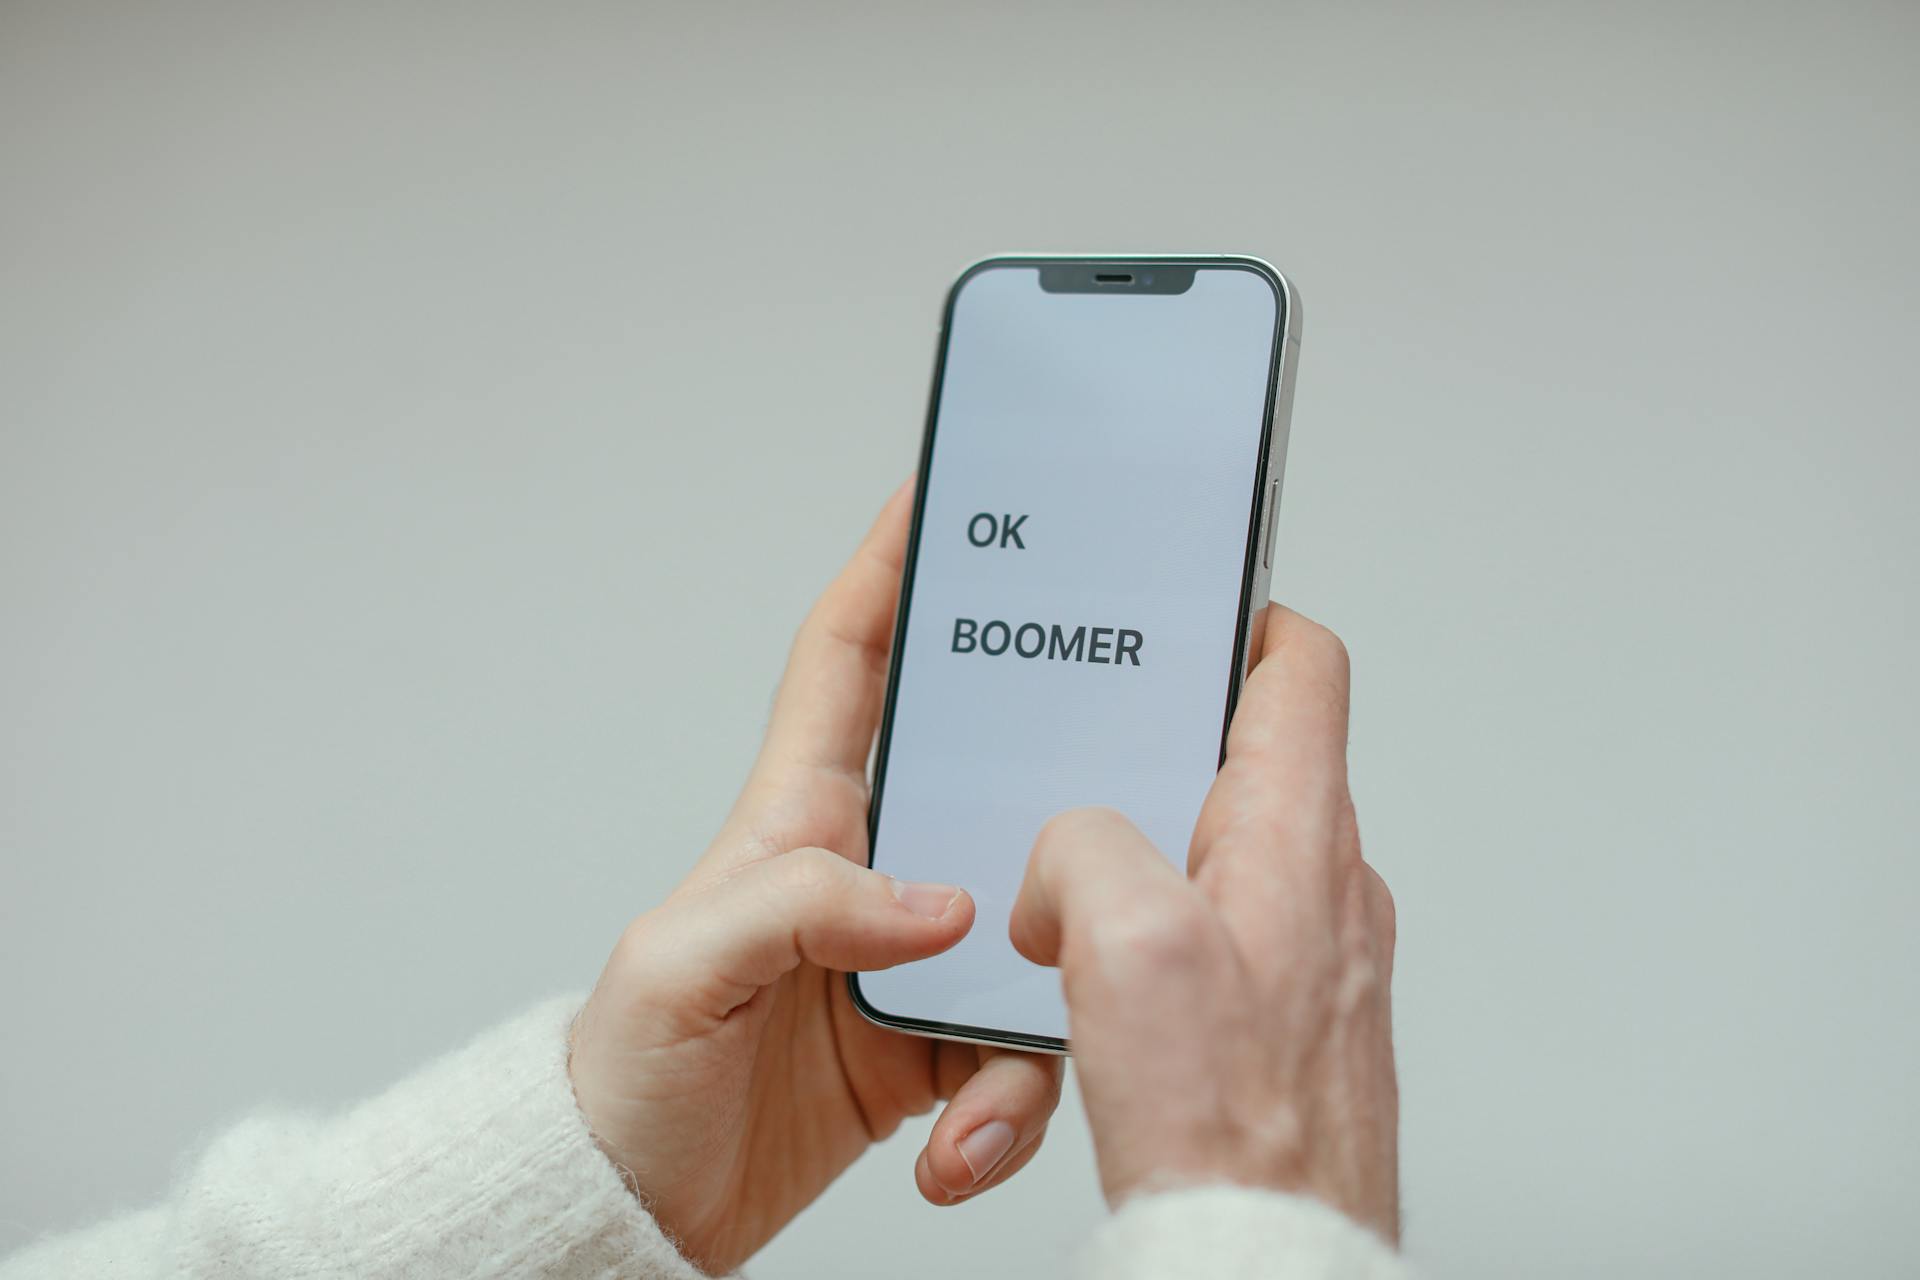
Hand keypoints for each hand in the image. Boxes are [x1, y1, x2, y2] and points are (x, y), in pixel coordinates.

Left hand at [569, 483, 1062, 1273]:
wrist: (640, 1206)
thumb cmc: (628, 1074)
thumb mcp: (683, 966)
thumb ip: (802, 907)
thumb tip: (939, 902)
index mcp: (796, 817)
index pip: (844, 662)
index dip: (888, 568)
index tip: (942, 496)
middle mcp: (866, 870)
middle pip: (982, 776)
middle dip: (1052, 756)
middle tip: (1121, 739)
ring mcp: (910, 955)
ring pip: (1028, 928)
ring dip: (1041, 1000)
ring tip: (986, 1090)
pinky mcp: (936, 1041)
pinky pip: (1018, 1047)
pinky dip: (1012, 1100)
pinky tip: (965, 1145)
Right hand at [1009, 607, 1398, 1240]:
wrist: (1264, 1256)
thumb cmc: (1232, 1128)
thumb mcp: (1129, 943)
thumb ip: (1088, 850)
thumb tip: (1070, 859)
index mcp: (1299, 837)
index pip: (1300, 670)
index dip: (1239, 620)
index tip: (1179, 611)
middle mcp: (1318, 889)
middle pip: (1235, 764)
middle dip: (1143, 763)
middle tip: (1074, 769)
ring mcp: (1302, 959)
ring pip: (1206, 862)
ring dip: (1129, 871)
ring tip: (1061, 908)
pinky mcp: (1276, 1021)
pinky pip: (1201, 945)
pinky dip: (1141, 949)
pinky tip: (1088, 995)